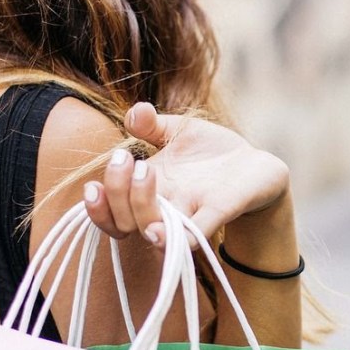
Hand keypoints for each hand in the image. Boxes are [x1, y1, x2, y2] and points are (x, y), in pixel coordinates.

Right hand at [83, 102, 290, 246]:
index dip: (96, 207)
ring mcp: (189, 213)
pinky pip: (193, 235)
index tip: (93, 186)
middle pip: (124, 221)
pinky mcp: (218, 213)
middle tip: (127, 159)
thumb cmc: (211, 153)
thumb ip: (152, 124)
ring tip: (144, 172)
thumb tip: (135, 112)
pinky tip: (160, 232)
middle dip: (117, 192)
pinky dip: (177, 237)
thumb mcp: (179, 132)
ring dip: (140, 206)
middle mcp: (164, 207)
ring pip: (152, 229)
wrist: (255, 165)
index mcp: (148, 189)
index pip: (111, 211)